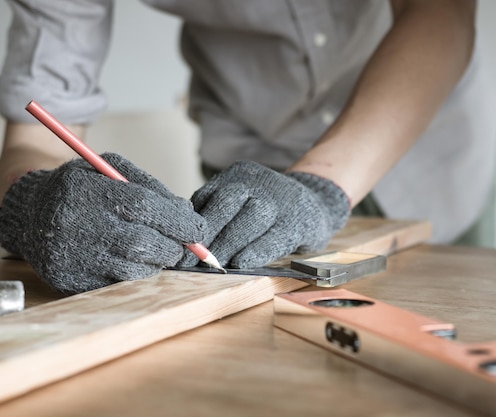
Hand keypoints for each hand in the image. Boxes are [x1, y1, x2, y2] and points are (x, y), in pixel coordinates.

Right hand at [0, 153, 206, 293]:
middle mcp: (77, 225)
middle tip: (180, 244)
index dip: (177, 221)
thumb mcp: (108, 169)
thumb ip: (149, 185)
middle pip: (142, 244)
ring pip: (133, 270)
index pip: (144, 207)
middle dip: (172, 247)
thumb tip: (186, 212)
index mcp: (88, 191)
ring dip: (156, 263)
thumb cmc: (80, 189)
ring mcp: (72, 257)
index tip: (199, 230)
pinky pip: (117, 285)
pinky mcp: (70, 281)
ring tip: (154, 249)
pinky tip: (131, 261)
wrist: (30, 214)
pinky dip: (134, 275)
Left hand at [179, 161, 349, 268]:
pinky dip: (257, 250)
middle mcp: (258, 181)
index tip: (178, 250)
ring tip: (214, 265)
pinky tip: (242, 262)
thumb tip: (184, 240)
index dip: (192, 225)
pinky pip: (275, 236)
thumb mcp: (243, 198)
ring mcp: (281, 198)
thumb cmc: (269, 208)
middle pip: (227, 203)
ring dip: (229, 244)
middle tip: (191, 262)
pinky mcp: (299, 220)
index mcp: (238, 174)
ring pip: (250, 218)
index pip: (208, 196)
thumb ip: (216, 211)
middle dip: (207, 235)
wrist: (317, 201)